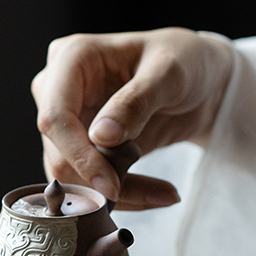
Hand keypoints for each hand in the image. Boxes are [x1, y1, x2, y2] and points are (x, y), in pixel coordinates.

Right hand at [31, 27, 233, 209]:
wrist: (200, 83)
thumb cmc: (186, 63)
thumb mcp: (170, 74)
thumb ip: (136, 102)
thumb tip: (99, 136)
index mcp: (72, 58)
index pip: (55, 118)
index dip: (79, 156)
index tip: (112, 186)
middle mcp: (57, 90)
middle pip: (59, 154)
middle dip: (101, 183)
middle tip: (155, 193)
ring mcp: (67, 123)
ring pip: (72, 178)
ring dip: (117, 195)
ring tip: (164, 193)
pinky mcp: (80, 149)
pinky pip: (88, 185)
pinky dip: (123, 197)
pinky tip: (156, 194)